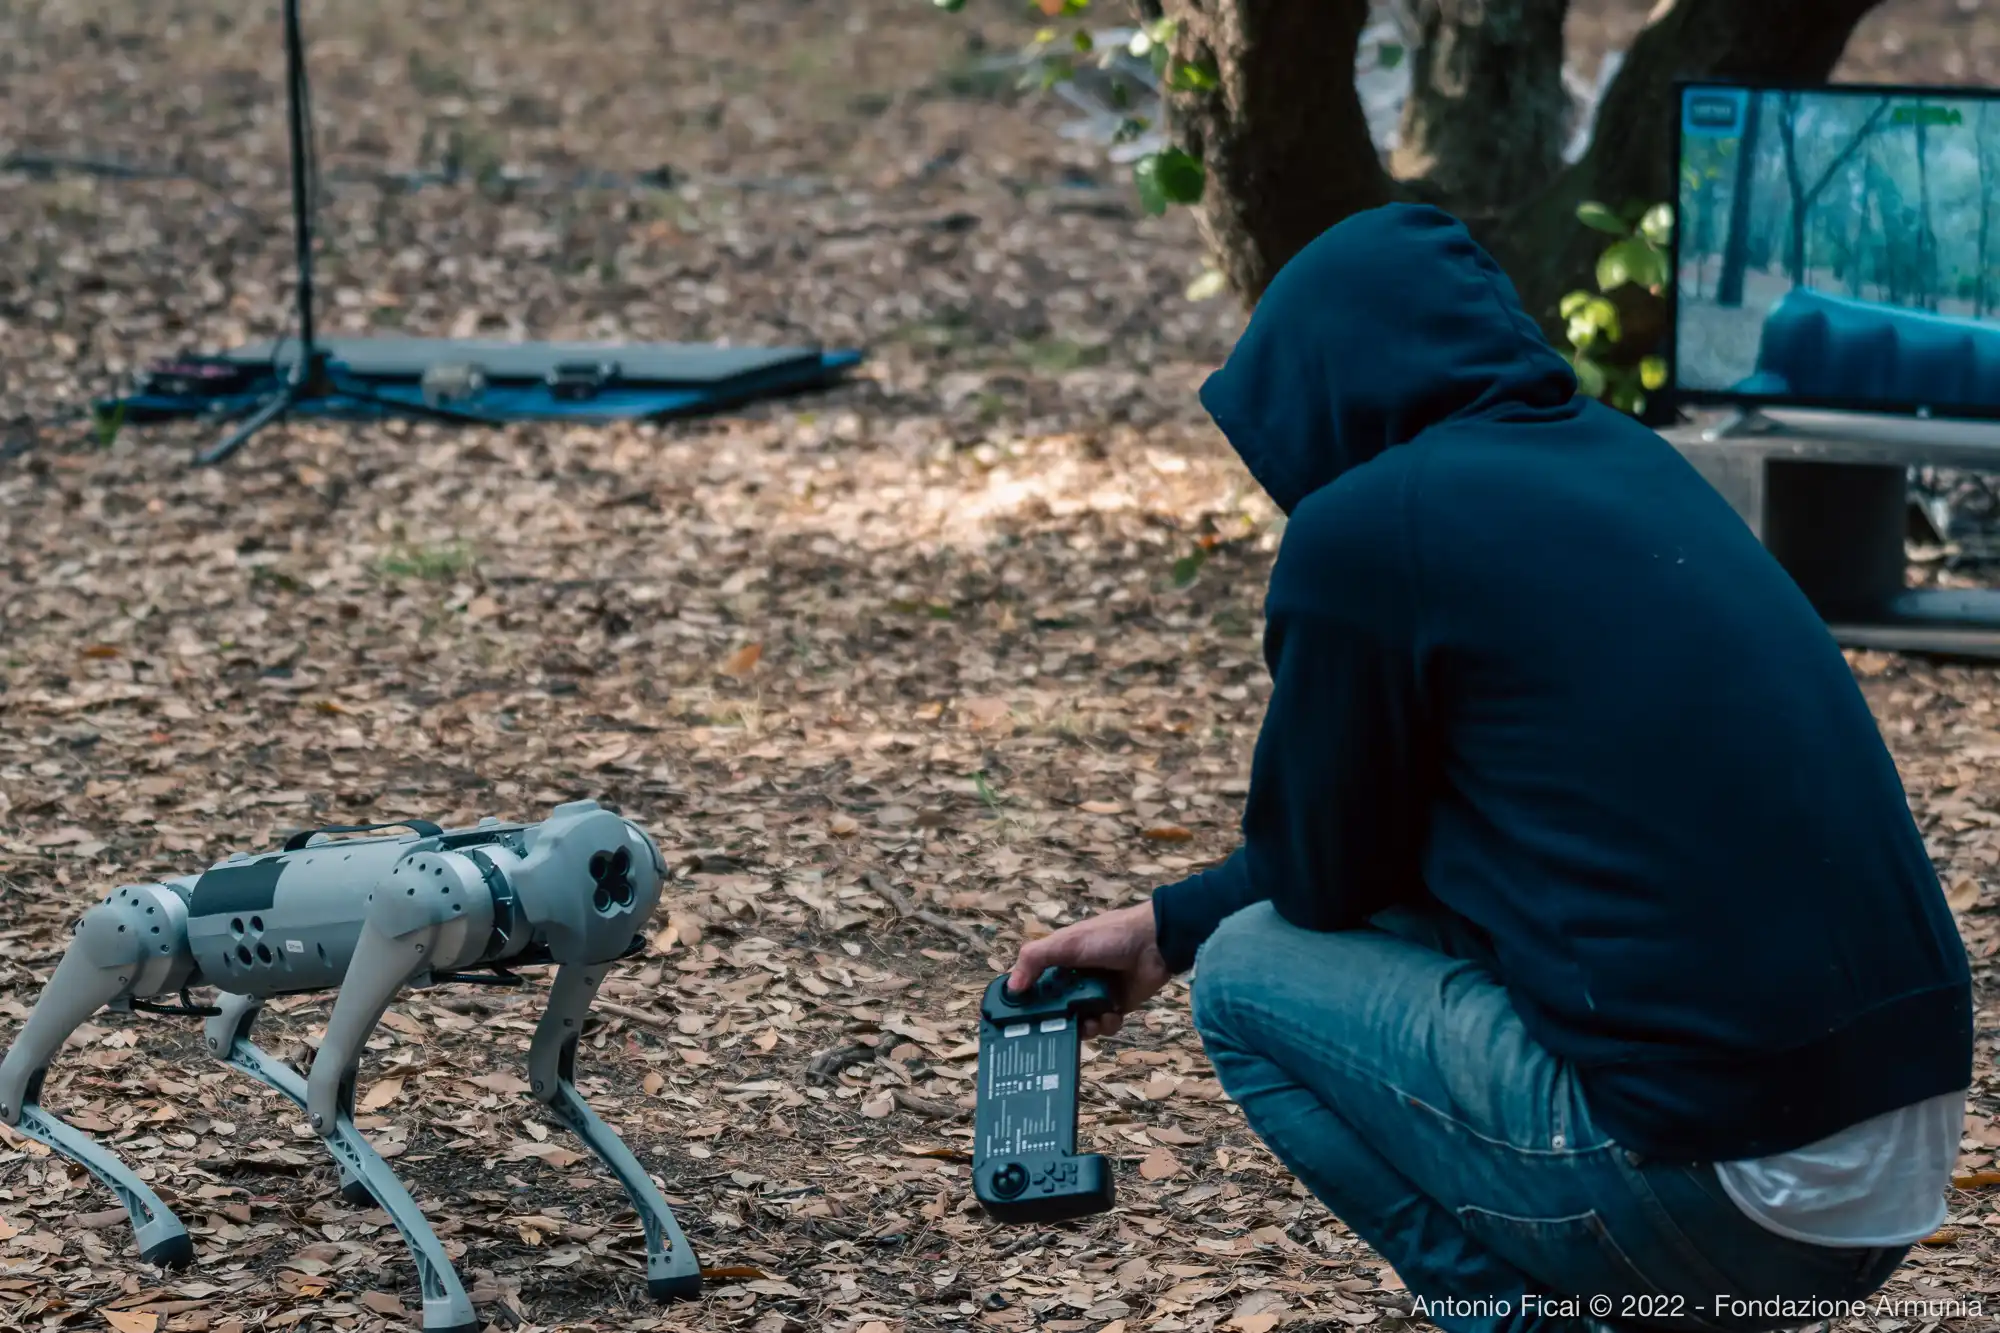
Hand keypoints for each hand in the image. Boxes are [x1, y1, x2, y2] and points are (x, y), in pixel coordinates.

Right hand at [1006, 902, 1172, 1039]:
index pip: (1035, 985)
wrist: (1156, 942)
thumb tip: (1012, 988)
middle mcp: (1075, 979)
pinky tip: (1110, 1014)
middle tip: (1055, 1031)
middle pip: (1056, 1009)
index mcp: (1059, 961)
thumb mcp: (1066, 943)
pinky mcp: (1116, 1006)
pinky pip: (1104, 1025)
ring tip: (1090, 1022)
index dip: (1027, 1002)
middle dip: (1055, 1022)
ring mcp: (1096, 994)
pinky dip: (1106, 1024)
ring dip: (1084, 1026)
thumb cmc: (1110, 937)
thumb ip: (1035, 959)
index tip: (1019, 1020)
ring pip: (1080, 1021)